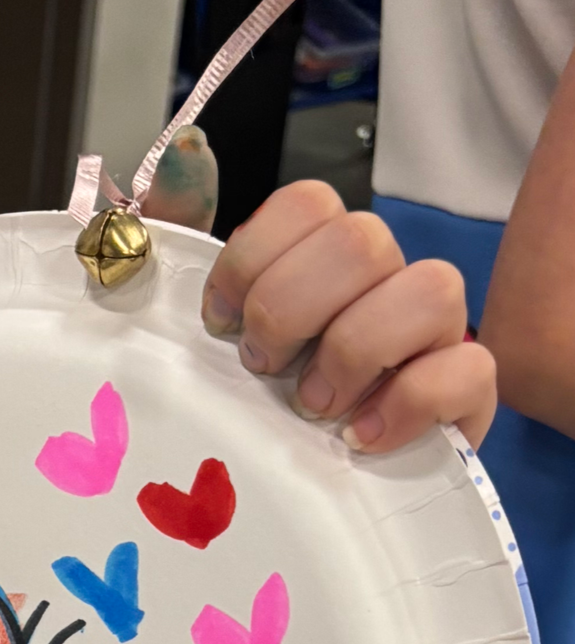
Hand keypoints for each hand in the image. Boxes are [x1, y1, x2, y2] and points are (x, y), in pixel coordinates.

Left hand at [200, 181, 496, 449]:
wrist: (310, 487)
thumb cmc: (258, 403)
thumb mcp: (202, 328)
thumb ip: (175, 239)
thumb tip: (183, 156)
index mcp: (321, 261)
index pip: (309, 202)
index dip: (253, 256)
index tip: (216, 321)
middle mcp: (384, 282)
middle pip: (363, 238)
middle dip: (293, 306)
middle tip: (261, 365)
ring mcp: (434, 334)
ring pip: (433, 287)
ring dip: (354, 350)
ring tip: (311, 405)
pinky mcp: (466, 393)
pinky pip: (469, 367)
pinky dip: (406, 403)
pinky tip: (358, 436)